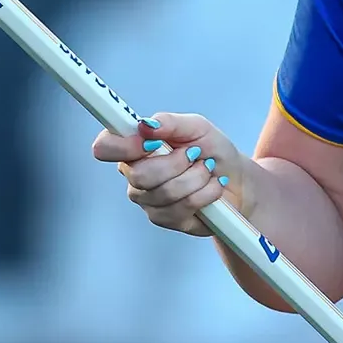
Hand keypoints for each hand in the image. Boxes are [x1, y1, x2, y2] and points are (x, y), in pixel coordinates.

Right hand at [91, 112, 245, 235]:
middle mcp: (134, 176)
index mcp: (134, 148)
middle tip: (195, 155)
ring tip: (207, 170)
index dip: (125, 146)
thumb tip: (145, 124)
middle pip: (139, 175)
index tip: (152, 142)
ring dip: (196, 177)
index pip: (105, 147)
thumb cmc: (212, 150)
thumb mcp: (196, 127)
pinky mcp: (166, 220)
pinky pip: (182, 208)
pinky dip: (206, 193)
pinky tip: (212, 186)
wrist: (236, 179)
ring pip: (165, 193)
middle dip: (177, 163)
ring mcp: (148, 201)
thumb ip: (170, 123)